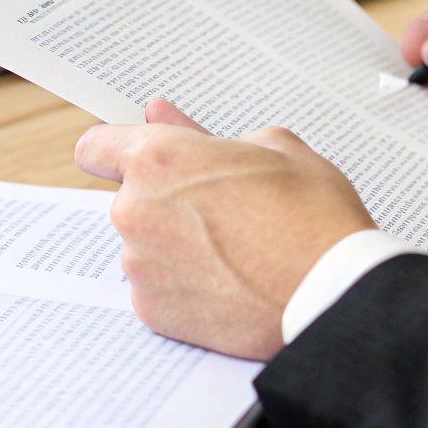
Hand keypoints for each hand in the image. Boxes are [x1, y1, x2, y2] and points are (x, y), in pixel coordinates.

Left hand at [75, 99, 374, 360]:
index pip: (95, 147)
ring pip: (143, 245)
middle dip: (163, 201)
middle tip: (217, 209)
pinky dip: (182, 285)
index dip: (114, 150)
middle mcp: (136, 211)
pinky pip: (156, 288)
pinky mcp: (153, 311)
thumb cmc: (312, 217)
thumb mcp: (270, 146)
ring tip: (231, 250)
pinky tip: (226, 282)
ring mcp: (141, 265)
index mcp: (159, 160)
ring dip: (172, 244)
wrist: (333, 293)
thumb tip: (162, 116)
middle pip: (129, 199)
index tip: (129, 159)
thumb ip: (199, 130)